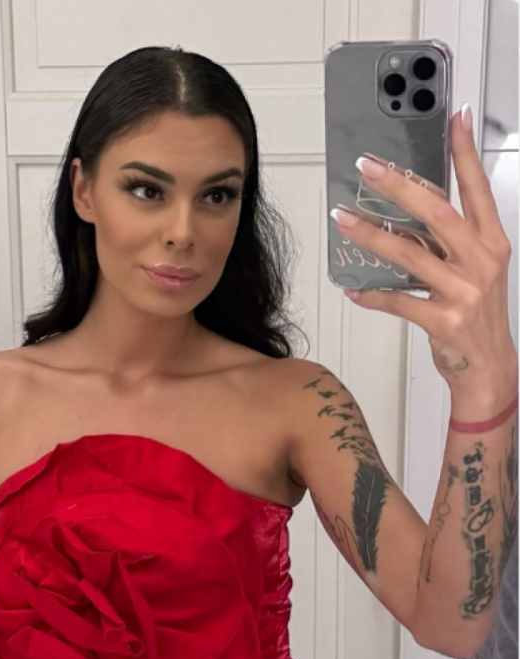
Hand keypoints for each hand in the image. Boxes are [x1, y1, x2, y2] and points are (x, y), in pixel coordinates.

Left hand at [331, 105, 516, 396]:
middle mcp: (481, 260)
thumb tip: (398, 215)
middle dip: (399, 186)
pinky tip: (352, 288)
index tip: (456, 118)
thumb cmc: (475, 312)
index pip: (477, 189)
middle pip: (437, 213)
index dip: (465, 153)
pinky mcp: (444, 320)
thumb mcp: (469, 270)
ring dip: (370, 235)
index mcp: (490, 242)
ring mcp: (464, 291)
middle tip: (367, 167)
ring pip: (409, 254)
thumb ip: (440, 242)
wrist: (487, 366)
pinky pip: (398, 301)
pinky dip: (372, 294)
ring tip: (341, 219)